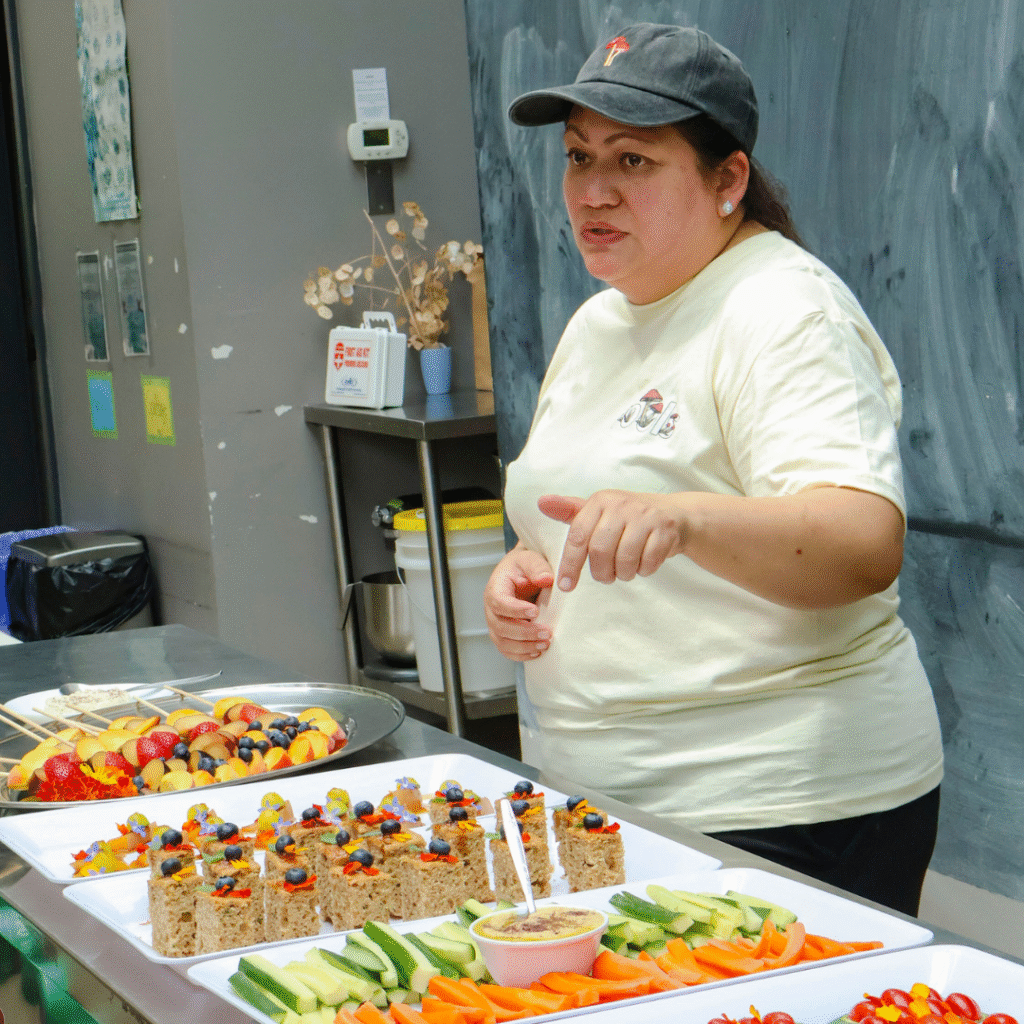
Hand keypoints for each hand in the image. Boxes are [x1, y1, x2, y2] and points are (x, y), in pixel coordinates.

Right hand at [484, 545, 554, 660]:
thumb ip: (538, 567)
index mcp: (495, 588)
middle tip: (547, 632)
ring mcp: (495, 623)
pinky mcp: (503, 635)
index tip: (535, 611)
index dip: (515, 610)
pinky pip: (506, 650)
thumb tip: (547, 579)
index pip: (498, 601)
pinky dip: (521, 655)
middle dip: (524, 632)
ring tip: (545, 644)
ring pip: (503, 642)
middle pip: (500, 626)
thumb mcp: (531, 560)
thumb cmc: (524, 567)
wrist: (521, 574)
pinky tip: (537, 652)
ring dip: (524, 646)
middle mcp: (491, 608)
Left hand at [539, 490, 684, 591]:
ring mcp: (645, 516)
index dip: (570, 564)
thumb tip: (541, 503)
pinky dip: (644, 570)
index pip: (578, 536)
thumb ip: (569, 512)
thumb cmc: (627, 517)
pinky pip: (649, 561)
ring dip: (623, 574)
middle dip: (601, 572)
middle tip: (605, 577)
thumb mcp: (597, 512)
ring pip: (625, 559)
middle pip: (600, 550)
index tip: (566, 586)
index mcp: (600, 501)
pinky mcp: (665, 528)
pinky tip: (643, 564)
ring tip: (624, 571)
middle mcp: (621, 504)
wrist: (673, 514)